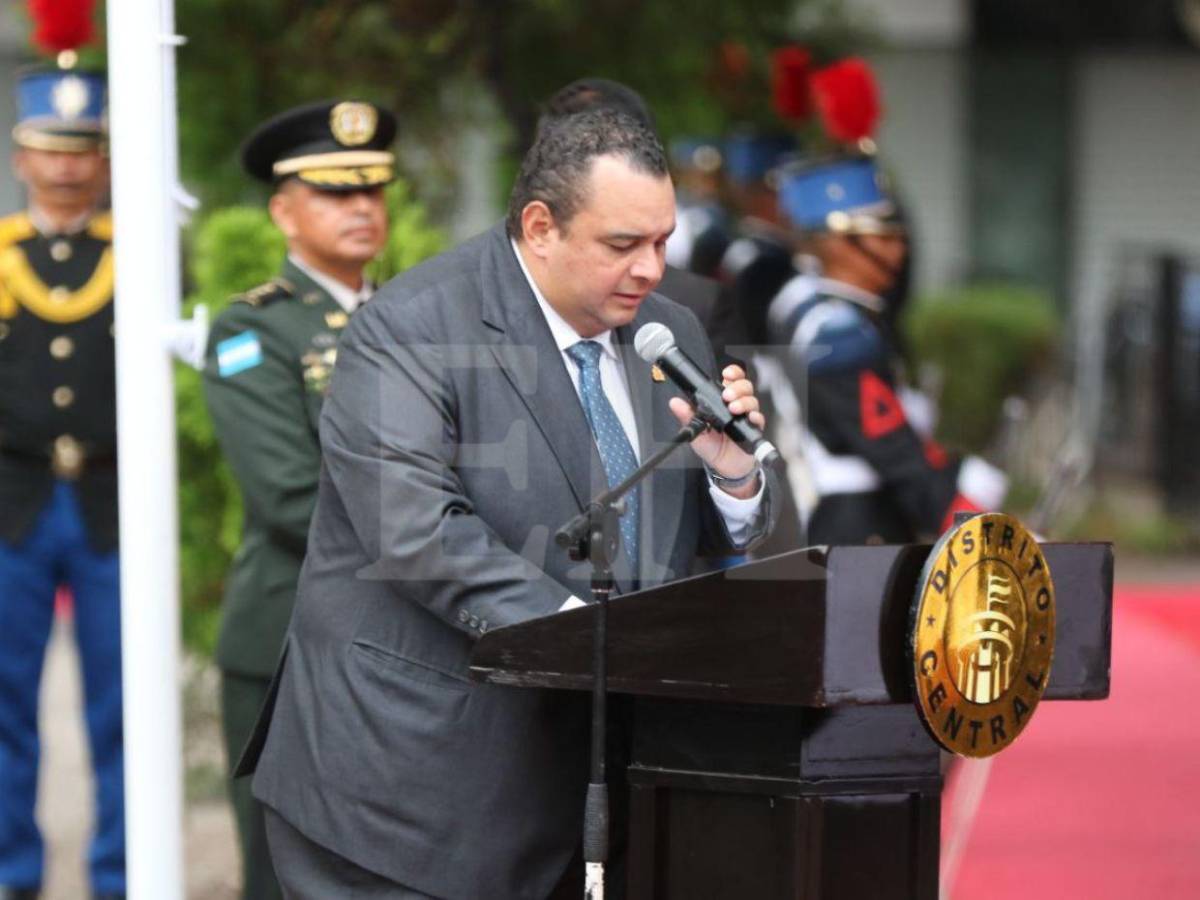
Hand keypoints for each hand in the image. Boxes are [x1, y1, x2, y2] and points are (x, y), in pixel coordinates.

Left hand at [669, 364, 765, 498]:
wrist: (725, 467)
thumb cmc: (711, 447)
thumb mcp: (695, 431)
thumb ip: (686, 416)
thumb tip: (675, 402)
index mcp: (721, 402)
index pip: (730, 381)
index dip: (732, 373)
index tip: (726, 374)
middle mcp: (736, 406)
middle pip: (744, 386)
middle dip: (737, 387)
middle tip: (727, 395)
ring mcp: (746, 416)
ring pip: (752, 399)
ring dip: (744, 401)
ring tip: (734, 408)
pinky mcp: (754, 429)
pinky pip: (759, 418)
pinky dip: (755, 416)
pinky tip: (750, 418)